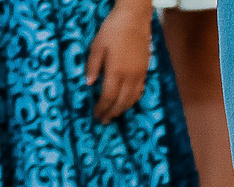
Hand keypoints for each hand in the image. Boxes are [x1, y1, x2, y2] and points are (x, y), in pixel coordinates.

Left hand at [87, 0, 154, 121]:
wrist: (134, 19)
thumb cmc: (113, 30)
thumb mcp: (97, 46)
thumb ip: (92, 66)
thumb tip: (88, 84)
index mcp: (116, 71)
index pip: (108, 97)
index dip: (102, 108)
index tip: (96, 115)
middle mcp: (129, 77)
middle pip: (121, 102)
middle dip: (112, 113)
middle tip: (104, 120)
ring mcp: (139, 75)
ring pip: (132, 99)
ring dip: (123, 109)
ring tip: (114, 114)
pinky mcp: (145, 71)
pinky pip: (139, 91)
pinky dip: (132, 100)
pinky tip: (127, 102)